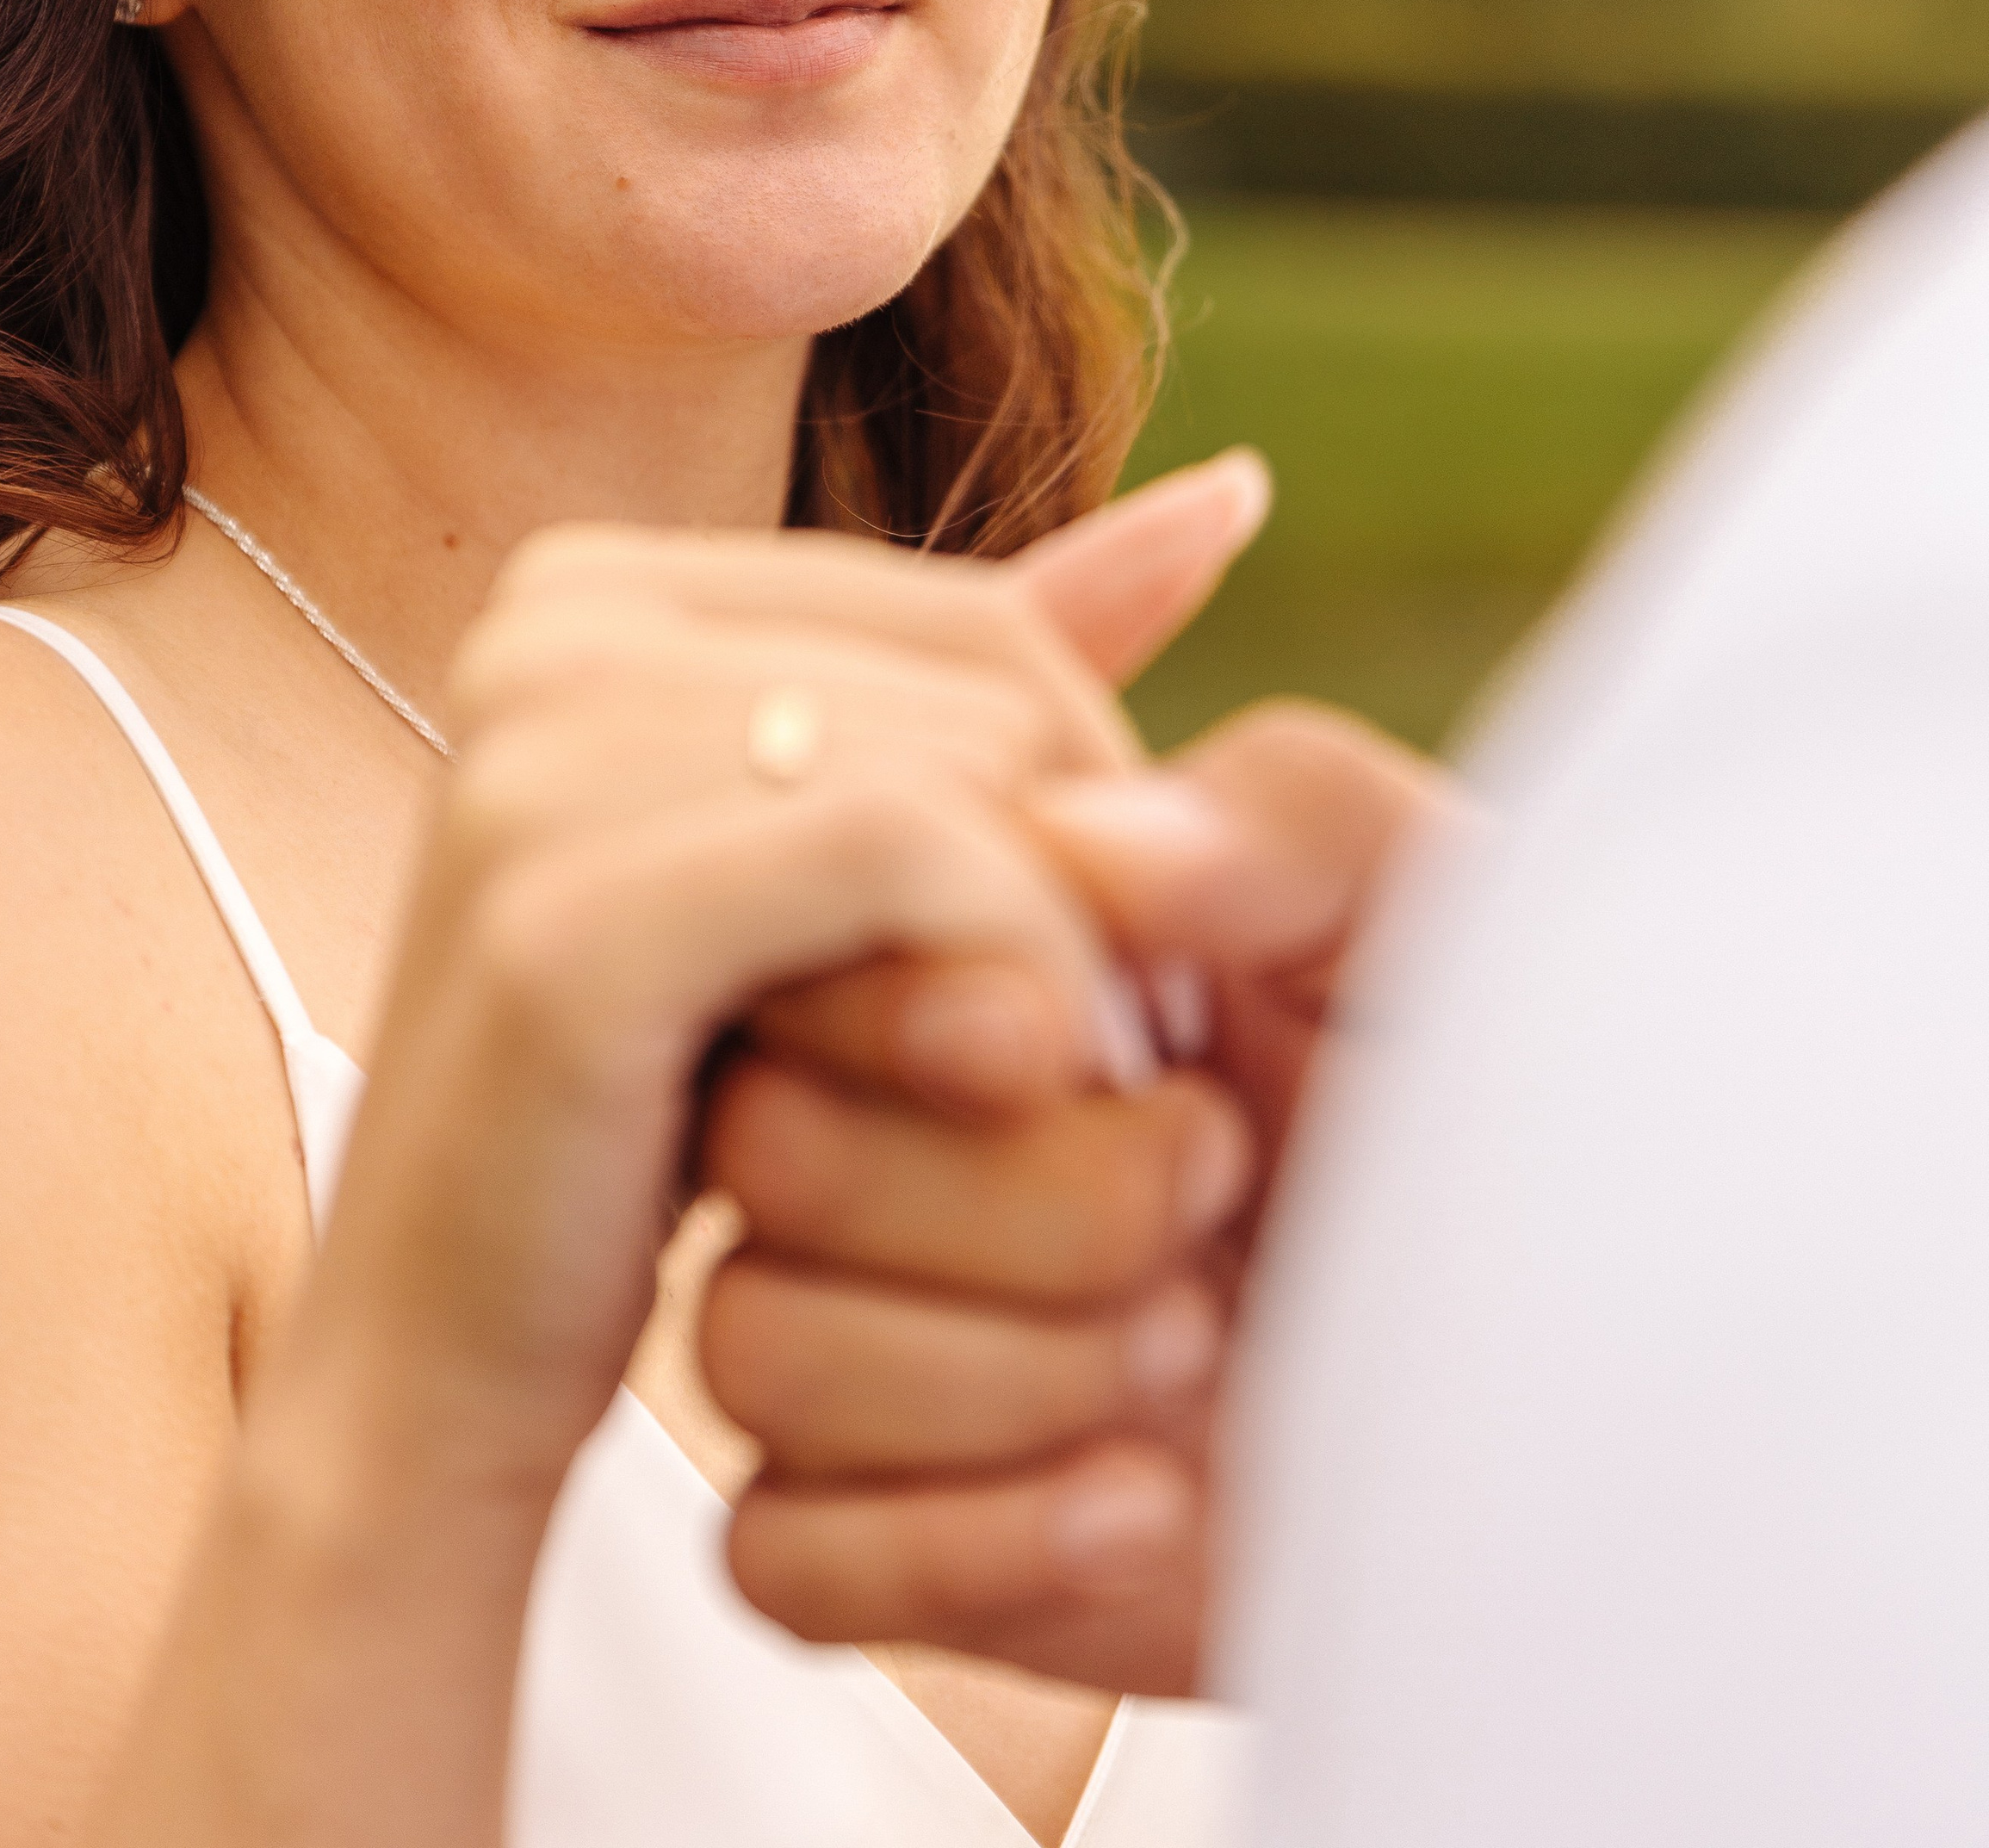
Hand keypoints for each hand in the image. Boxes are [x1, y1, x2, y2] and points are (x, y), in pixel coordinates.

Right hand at [294, 519, 1162, 1511]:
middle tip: (1043, 1069)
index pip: (985, 632)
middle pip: (995, 695)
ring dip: (1051, 962)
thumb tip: (1230, 494)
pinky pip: (906, 851)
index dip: (1084, 819)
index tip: (1052, 987)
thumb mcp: (823, 866)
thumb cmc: (648, 1121)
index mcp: (597, 586)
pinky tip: (995, 1087)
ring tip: (1000, 1099)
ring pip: (972, 772)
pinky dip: (1007, 979)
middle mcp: (548, 629)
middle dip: (1077, 893)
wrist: (432, 1361)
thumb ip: (996, 674)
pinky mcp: (565, 916)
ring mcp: (535, 758)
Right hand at [699, 567, 1448, 1690]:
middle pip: (761, 1150)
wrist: (1619, 1402)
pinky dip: (955, 1548)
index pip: (809, 940)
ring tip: (1197, 1354)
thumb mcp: (1448, 920)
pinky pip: (781, 1556)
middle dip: (1007, 1204)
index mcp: (1002, 954)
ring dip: (994, 1378)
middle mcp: (916, 1130)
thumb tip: (1076, 838)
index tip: (1098, 1045)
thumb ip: (1286, 813)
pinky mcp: (908, 1543)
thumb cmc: (1539, 1123)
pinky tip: (1146, 1504)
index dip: (919, 1004)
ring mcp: (898, 1340)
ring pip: (750, 1348)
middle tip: (1209, 1195)